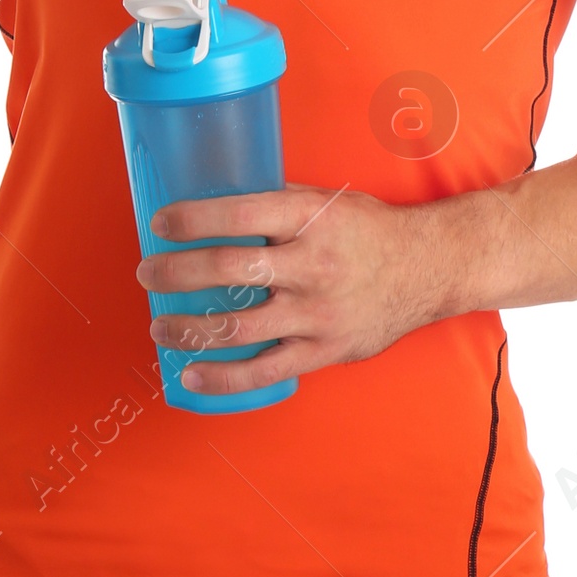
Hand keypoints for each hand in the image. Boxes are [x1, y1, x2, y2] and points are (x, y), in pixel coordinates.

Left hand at [134, 183, 456, 396]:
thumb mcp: (326, 200)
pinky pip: (266, 371)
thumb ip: (277, 204)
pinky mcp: (325, 350)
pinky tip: (192, 374)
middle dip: (178, 272)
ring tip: (160, 325)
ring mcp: (318, 312)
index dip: (193, 219)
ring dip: (190, 328)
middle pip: (230, 270)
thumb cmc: (368, 229)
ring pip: (240, 326)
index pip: (240, 215)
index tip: (160, 224)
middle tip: (148, 273)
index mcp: (310, 217)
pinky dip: (224, 377)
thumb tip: (218, 201)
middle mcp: (312, 264)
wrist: (428, 267)